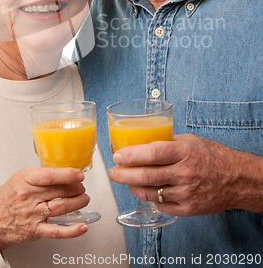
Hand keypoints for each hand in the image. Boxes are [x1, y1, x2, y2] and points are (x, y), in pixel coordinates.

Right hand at [0, 168, 88, 249]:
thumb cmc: (8, 197)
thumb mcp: (20, 178)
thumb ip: (41, 175)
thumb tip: (65, 173)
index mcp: (25, 180)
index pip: (50, 176)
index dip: (68, 175)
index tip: (79, 175)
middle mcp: (29, 197)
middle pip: (59, 191)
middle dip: (76, 188)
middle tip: (81, 186)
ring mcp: (32, 214)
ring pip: (62, 207)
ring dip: (78, 202)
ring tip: (84, 198)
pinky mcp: (35, 230)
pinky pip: (56, 231)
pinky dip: (72, 230)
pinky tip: (82, 226)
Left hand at [108, 134, 262, 216]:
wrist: (237, 179)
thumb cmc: (214, 156)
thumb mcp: (191, 140)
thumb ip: (167, 141)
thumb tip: (143, 141)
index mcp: (184, 152)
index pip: (152, 154)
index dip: (131, 155)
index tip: (117, 155)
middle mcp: (184, 173)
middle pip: (146, 176)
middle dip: (123, 175)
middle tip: (113, 172)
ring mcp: (186, 193)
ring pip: (150, 193)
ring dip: (133, 187)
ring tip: (127, 181)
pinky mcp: (188, 209)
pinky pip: (161, 205)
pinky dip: (151, 198)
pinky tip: (147, 191)